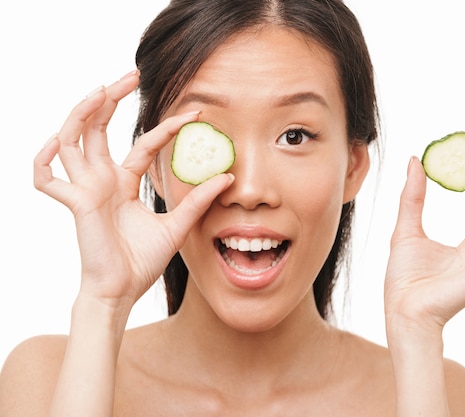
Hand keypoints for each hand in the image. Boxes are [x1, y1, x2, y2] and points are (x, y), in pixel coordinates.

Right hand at [33, 71, 233, 309]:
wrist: (122, 291)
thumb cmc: (142, 261)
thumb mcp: (177, 224)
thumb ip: (198, 200)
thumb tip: (228, 177)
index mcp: (124, 183)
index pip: (144, 143)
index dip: (167, 126)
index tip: (195, 113)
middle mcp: (102, 180)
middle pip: (98, 128)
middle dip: (111, 99)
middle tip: (131, 75)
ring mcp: (86, 190)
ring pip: (71, 141)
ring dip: (81, 113)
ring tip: (101, 90)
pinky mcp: (75, 204)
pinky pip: (46, 178)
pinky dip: (44, 159)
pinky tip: (58, 140)